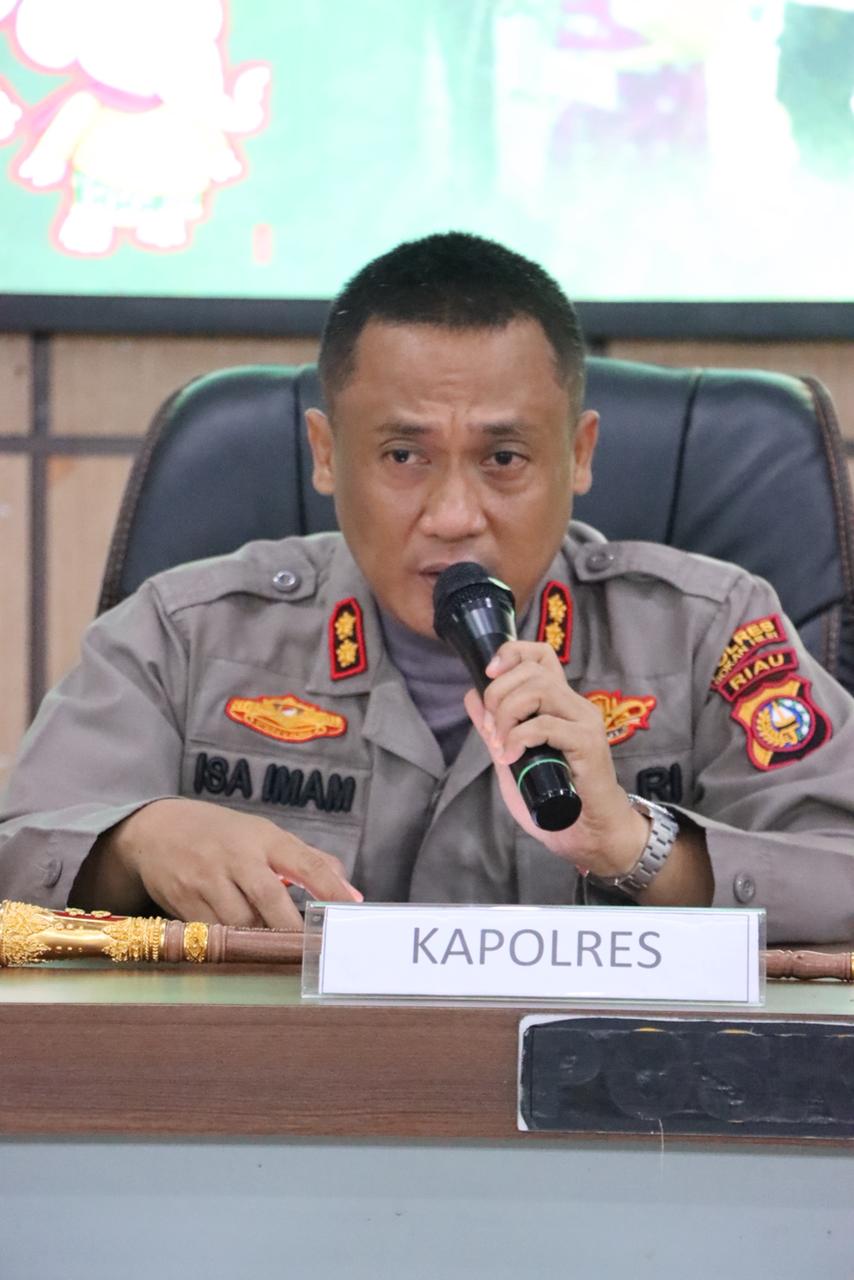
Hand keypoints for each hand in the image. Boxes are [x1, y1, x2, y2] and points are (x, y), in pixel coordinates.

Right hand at [72, 798, 361, 928]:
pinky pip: (214, 934)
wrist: (156, 830)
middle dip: (293, 929)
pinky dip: (233, 946)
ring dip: (262, 942)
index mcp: (263, 837)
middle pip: (270, 898)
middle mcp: (235, 857)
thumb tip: (351, 894)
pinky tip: (245, 951)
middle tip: (314, 951)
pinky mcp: (183, 903)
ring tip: (279, 954)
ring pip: (241, 923)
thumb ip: (308, 861)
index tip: (351, 910)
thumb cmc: (223, 836)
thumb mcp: (264, 835)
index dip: (330, 887)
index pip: (304, 861)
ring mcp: (206, 880)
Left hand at [464, 640, 648, 879]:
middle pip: (533, 670)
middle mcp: (575, 705)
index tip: (489, 673)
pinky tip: (511, 757)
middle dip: (498, 693)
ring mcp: (584, 721)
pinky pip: (546, 724)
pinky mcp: (588, 743)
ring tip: (500, 744)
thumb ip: (495, 726)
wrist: (588, 834)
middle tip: (490, 728)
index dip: (512, 652)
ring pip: (539, 690)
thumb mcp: (513, 755)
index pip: (541, 654)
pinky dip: (519, 737)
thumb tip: (471, 696)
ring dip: (507, 713)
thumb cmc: (555, 797)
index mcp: (560, 703)